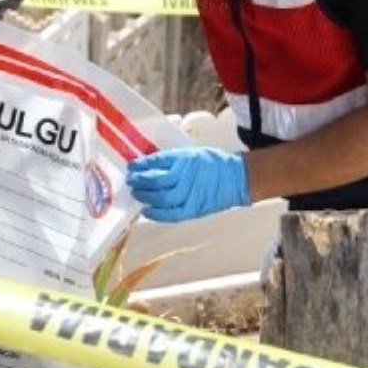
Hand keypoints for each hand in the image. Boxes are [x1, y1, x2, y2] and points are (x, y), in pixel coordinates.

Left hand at [126, 146, 250, 222]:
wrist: (237, 178)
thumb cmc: (214, 163)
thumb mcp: (191, 153)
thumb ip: (172, 159)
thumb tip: (150, 164)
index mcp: (185, 158)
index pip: (157, 161)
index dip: (141, 165)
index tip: (131, 166)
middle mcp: (185, 176)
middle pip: (156, 181)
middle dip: (139, 181)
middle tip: (130, 180)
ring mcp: (190, 194)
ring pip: (160, 198)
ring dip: (145, 196)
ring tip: (136, 193)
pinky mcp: (194, 209)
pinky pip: (171, 214)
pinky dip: (157, 214)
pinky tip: (146, 211)